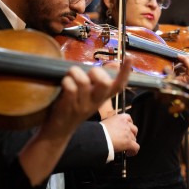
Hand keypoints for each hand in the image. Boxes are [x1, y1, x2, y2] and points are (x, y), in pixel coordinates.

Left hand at [19, 60, 132, 184]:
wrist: (59, 131)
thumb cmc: (75, 107)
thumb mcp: (90, 96)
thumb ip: (96, 82)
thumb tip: (109, 65)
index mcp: (102, 98)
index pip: (119, 86)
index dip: (125, 72)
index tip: (129, 58)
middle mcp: (96, 102)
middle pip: (105, 83)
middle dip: (95, 71)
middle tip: (86, 72)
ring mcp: (83, 105)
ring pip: (84, 82)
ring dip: (75, 72)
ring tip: (70, 75)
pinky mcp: (69, 106)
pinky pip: (71, 88)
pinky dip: (67, 81)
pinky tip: (64, 83)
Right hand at [100, 113, 139, 155]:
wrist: (98, 137)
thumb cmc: (98, 131)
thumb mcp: (105, 124)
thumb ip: (111, 125)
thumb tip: (111, 130)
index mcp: (120, 118)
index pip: (128, 118)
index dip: (129, 125)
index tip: (127, 129)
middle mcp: (126, 124)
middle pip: (133, 129)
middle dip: (131, 134)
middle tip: (126, 139)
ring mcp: (128, 133)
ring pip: (134, 139)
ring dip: (131, 143)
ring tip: (126, 147)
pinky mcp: (129, 142)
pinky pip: (136, 147)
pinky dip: (133, 151)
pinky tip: (129, 153)